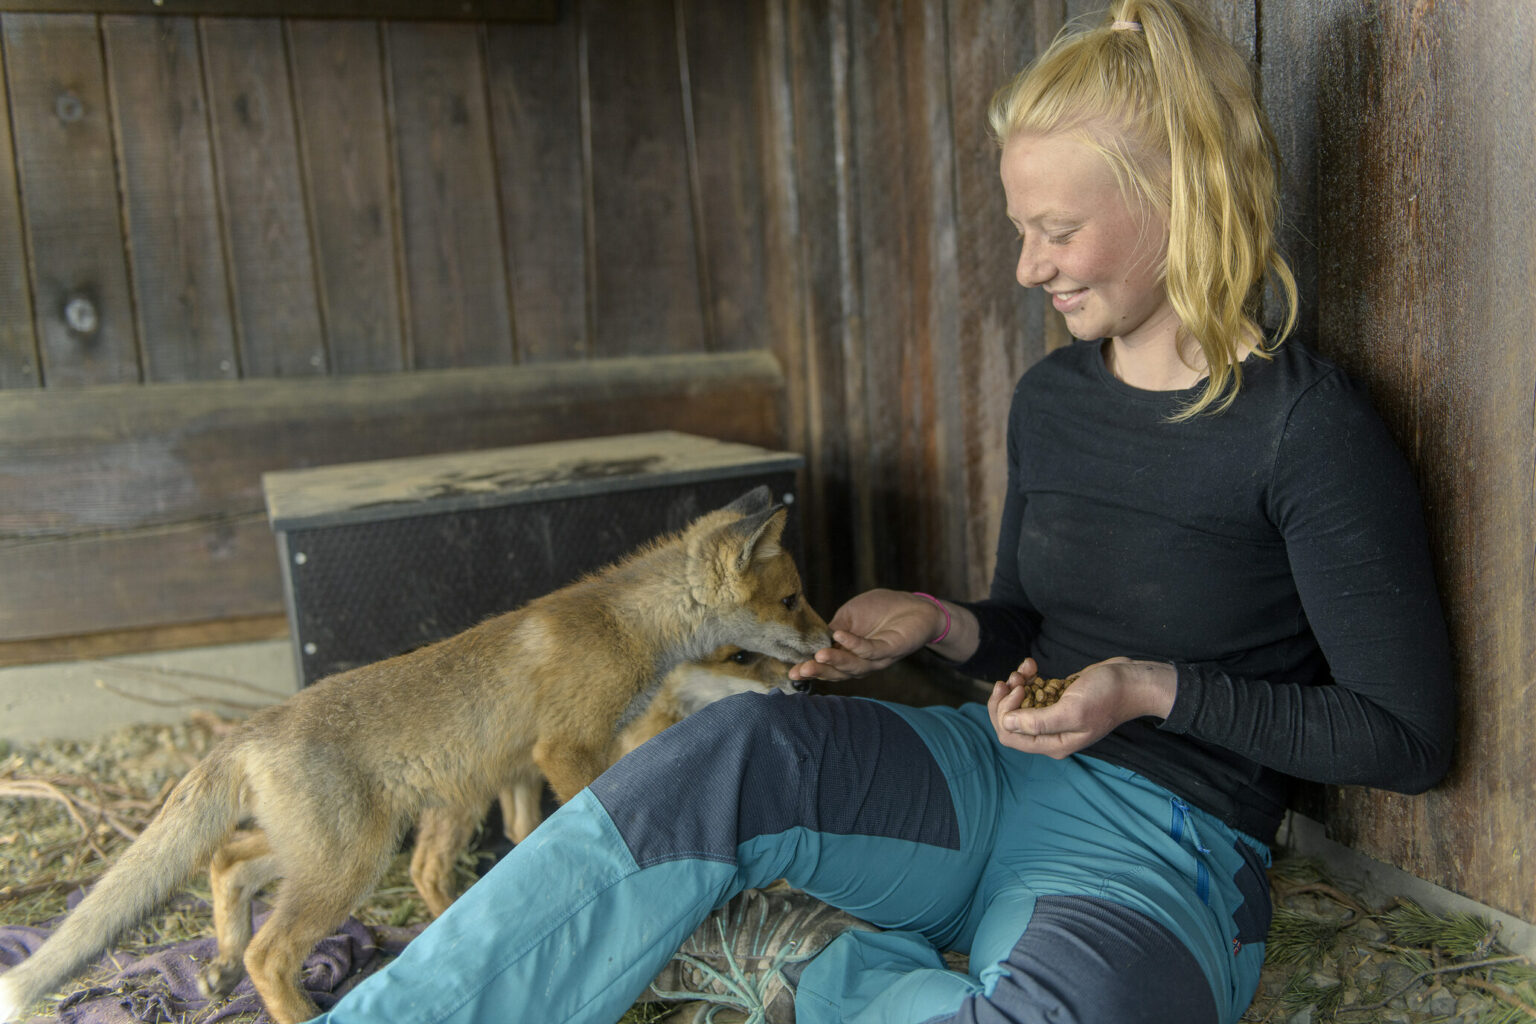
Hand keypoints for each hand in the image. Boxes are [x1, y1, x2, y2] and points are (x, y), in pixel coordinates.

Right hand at [788, 588, 939, 682]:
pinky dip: (854, 644)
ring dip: (835, 662)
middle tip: (799, 671)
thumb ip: (834, 627)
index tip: (790, 670)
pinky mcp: (891, 649)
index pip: (827, 665)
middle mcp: (862, 661)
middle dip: (818, 672)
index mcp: (849, 654)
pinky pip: (870, 650)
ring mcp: (877, 657)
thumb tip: (814, 639)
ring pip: (854, 666)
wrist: (915, 605)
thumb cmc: (882, 608)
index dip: (809, 667)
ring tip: (818, 657)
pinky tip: (840, 637)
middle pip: (838, 672)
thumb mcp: (850, 615)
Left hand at [987, 657, 1176, 757]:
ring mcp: (1054, 716)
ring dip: (1016, 684)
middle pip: (1010, 721)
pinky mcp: (1057, 699)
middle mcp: (1051, 733)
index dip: (1004, 712)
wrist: (1132, 681)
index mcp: (1053, 743)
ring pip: (1018, 704)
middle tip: (1013, 679)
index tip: (1018, 690)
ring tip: (1026, 670)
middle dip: (1005, 699)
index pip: (1009, 736)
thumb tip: (1006, 723)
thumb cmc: (1107, 696)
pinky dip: (1027, 677)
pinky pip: (1031, 692)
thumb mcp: (1072, 711)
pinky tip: (1032, 665)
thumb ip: (1038, 722)